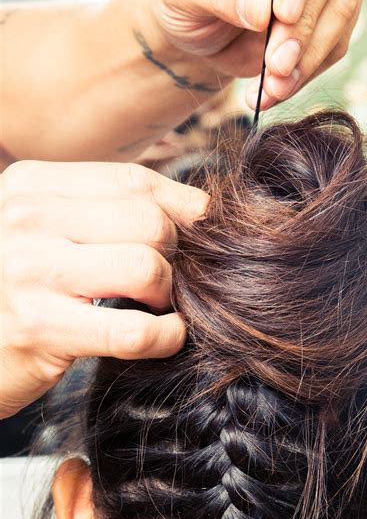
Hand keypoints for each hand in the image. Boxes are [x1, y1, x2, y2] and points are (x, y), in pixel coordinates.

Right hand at [0, 161, 207, 417]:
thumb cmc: (17, 288)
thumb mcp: (44, 231)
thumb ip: (104, 210)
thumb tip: (198, 208)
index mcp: (31, 185)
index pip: (134, 181)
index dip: (182, 210)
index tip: (197, 236)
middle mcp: (25, 218)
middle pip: (149, 222)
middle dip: (176, 256)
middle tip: (167, 281)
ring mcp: (28, 270)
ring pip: (146, 268)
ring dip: (169, 296)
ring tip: (158, 307)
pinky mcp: (38, 327)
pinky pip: (133, 330)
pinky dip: (166, 337)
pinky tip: (165, 336)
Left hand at [152, 0, 365, 109]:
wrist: (196, 38)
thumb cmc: (185, 5)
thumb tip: (262, 6)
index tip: (284, 14)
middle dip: (303, 31)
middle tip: (276, 67)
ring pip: (340, 13)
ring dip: (309, 59)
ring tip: (273, 88)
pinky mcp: (326, 23)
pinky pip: (334, 48)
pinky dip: (307, 75)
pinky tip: (276, 92)